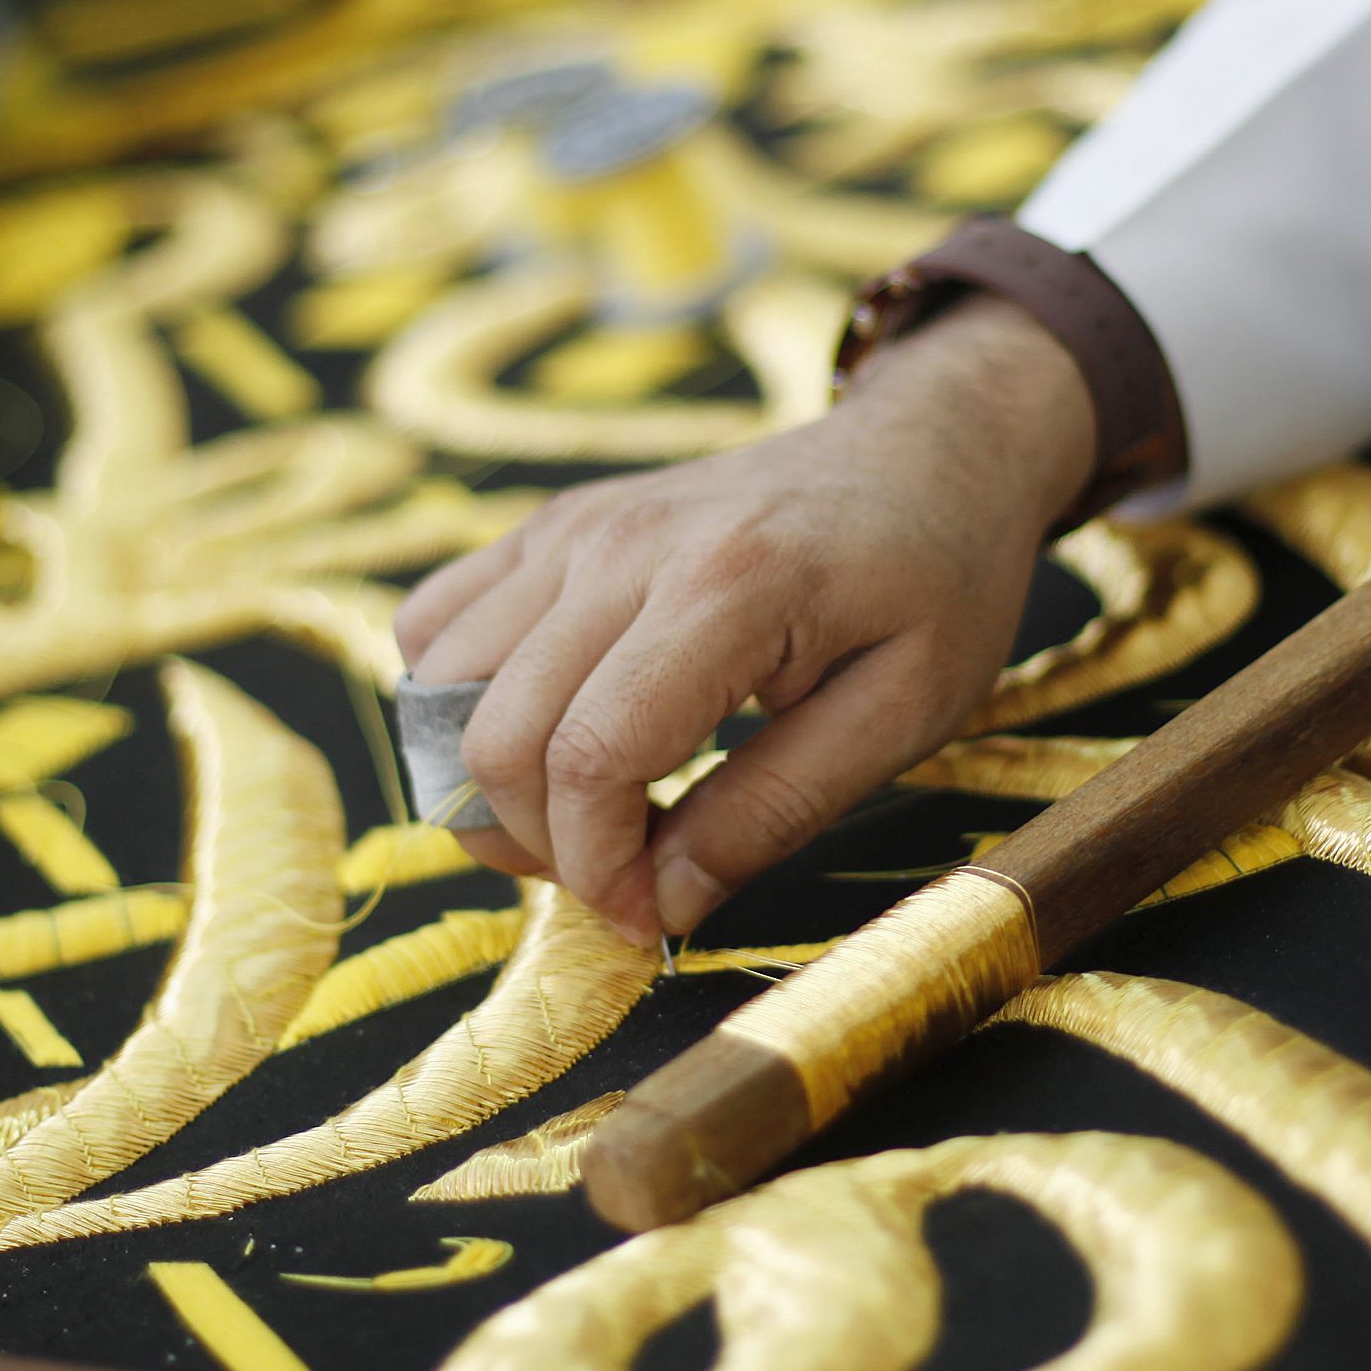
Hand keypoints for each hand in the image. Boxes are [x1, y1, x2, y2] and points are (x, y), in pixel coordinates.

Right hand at [393, 296, 1097, 942]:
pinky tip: (550, 733)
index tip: (650, 918)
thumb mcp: (904, 715)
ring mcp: (573, 525)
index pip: (589, 758)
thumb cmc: (935, 583)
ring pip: (443, 686)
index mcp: (727, 586)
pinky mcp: (550, 525)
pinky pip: (434, 624)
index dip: (600, 869)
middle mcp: (623, 544)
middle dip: (542, 844)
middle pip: (498, 733)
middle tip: (626, 877)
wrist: (925, 452)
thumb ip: (775, 811)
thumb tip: (664, 903)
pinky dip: (459, 703)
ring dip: (491, 783)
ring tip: (589, 813)